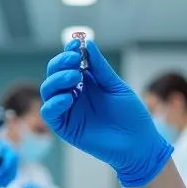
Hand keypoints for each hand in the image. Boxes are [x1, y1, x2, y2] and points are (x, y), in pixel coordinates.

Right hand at [40, 40, 171, 187]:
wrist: (139, 143)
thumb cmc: (131, 115)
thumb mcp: (116, 87)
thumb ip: (100, 68)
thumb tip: (88, 44)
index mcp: (86, 83)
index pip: (69, 64)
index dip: (69, 52)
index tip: (76, 44)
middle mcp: (74, 95)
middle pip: (54, 74)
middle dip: (61, 64)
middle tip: (74, 60)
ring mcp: (68, 111)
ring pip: (48, 91)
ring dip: (57, 80)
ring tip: (75, 77)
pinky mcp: (66, 128)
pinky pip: (49, 113)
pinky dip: (54, 103)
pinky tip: (69, 98)